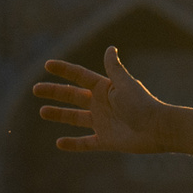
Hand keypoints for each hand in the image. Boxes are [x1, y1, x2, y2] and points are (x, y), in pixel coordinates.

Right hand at [33, 48, 170, 153]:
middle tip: (36, 89)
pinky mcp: (105, 140)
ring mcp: (102, 122)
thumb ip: (114, 68)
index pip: (79, 76)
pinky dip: (73, 144)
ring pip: (75, 118)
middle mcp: (101, 104)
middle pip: (72, 96)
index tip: (47, 65)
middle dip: (54, 92)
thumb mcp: (124, 83)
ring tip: (42, 111)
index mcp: (104, 88)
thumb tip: (110, 48)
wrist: (157, 129)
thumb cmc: (142, 104)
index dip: (64, 70)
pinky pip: (85, 142)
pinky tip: (59, 143)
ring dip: (59, 114)